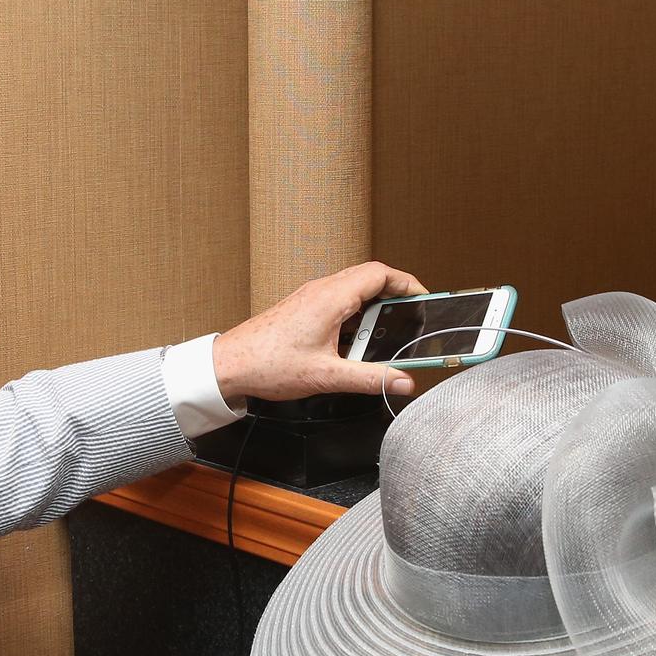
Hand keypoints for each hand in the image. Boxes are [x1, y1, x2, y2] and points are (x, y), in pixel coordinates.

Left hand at [211, 262, 430, 406]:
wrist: (231, 365)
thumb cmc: (268, 364)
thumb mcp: (328, 376)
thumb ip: (371, 379)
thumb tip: (403, 381)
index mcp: (331, 298)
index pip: (379, 273)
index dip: (407, 283)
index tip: (424, 299)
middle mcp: (321, 291)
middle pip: (369, 277)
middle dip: (395, 295)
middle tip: (411, 317)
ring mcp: (311, 297)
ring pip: (353, 289)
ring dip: (373, 307)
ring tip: (385, 335)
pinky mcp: (304, 308)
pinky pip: (338, 301)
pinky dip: (356, 315)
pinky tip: (356, 343)